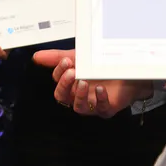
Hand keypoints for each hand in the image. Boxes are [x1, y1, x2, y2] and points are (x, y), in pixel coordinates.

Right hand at [32, 50, 151, 116]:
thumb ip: (58, 57)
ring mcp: (92, 104)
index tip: (67, 61)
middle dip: (64, 85)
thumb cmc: (101, 66)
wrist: (128, 72)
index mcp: (70, 84)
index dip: (59, 72)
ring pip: (78, 107)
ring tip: (84, 82)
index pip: (57, 81)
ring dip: (79, 95)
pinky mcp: (107, 109)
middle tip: (72, 72)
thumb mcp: (80, 57)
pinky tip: (101, 89)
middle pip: (62, 97)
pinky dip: (100, 99)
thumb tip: (36, 56)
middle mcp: (78, 96)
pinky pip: (100, 109)